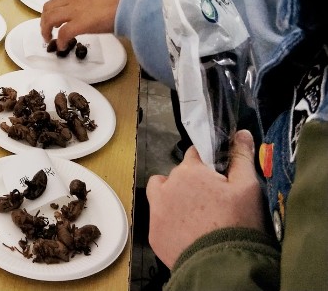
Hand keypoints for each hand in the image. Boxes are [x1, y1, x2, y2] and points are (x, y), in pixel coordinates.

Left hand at [40, 0, 125, 47]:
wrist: (131, 2)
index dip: (56, 10)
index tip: (58, 19)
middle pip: (49, 7)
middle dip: (45, 19)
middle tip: (47, 30)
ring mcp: (74, 10)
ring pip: (50, 18)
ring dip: (46, 30)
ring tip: (49, 39)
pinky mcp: (79, 24)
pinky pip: (62, 34)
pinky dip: (60, 41)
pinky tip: (63, 46)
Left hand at [147, 130, 268, 268]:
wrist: (222, 268)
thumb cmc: (237, 226)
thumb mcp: (248, 188)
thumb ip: (242, 157)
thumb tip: (241, 134)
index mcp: (190, 171)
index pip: (195, 154)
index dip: (208, 166)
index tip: (218, 178)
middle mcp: (167, 185)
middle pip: (178, 175)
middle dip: (191, 184)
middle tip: (211, 202)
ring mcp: (157, 210)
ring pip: (161, 193)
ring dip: (173, 198)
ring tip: (195, 215)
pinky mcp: (154, 234)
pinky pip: (159, 220)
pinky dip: (170, 223)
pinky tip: (188, 233)